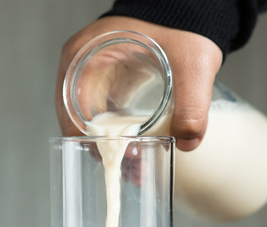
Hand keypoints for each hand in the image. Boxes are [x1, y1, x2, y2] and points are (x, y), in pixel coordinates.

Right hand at [55, 16, 222, 150]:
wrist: (190, 7)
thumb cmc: (182, 22)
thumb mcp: (191, 64)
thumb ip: (193, 104)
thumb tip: (188, 142)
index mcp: (83, 57)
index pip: (73, 114)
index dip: (95, 142)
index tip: (123, 157)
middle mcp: (79, 67)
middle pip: (80, 123)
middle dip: (104, 151)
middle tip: (132, 169)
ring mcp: (92, 74)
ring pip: (91, 122)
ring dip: (111, 146)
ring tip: (137, 166)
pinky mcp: (107, 81)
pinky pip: (104, 115)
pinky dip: (117, 135)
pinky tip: (137, 148)